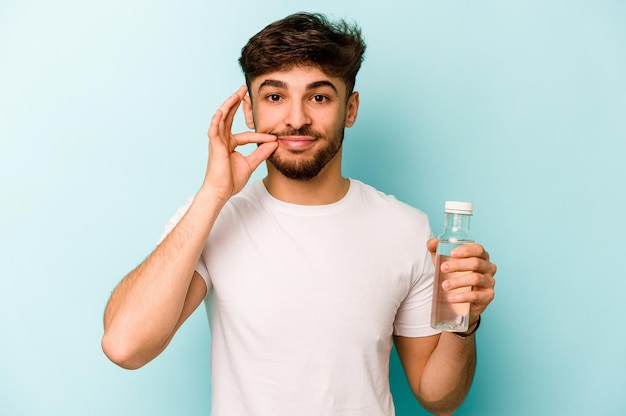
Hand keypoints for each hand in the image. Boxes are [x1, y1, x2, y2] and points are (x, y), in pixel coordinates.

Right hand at [202, 85, 277, 201]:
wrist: (220, 192)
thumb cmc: (231, 181)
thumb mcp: (251, 164)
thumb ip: (261, 153)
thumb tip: (274, 143)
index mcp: (230, 144)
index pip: (246, 135)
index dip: (260, 135)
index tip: (274, 136)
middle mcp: (222, 140)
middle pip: (229, 117)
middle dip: (236, 103)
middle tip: (243, 89)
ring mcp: (217, 142)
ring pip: (222, 119)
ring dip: (229, 105)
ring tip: (236, 93)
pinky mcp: (214, 146)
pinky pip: (214, 130)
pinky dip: (217, 120)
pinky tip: (221, 110)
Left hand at [427, 239, 496, 323]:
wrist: (460, 299)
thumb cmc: (454, 275)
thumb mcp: (444, 261)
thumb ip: (436, 250)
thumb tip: (432, 242)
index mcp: (481, 256)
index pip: (478, 249)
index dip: (466, 250)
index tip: (452, 253)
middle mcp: (488, 267)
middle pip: (476, 263)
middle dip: (458, 265)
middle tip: (442, 268)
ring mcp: (489, 282)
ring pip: (476, 279)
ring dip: (458, 282)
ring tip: (444, 285)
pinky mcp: (488, 296)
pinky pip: (476, 295)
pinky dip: (462, 297)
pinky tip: (450, 298)